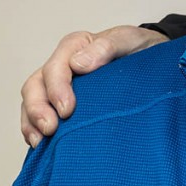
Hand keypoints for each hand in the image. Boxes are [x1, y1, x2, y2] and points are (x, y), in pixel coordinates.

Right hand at [20, 26, 168, 146]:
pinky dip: (35, 129)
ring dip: (32, 122)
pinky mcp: (62, 102)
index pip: (55, 68)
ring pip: (33, 102)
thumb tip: (79, 64)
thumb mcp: (129, 40)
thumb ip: (107, 47)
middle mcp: (62, 66)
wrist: (153, 60)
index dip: (57, 89)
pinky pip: (40, 116)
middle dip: (38, 109)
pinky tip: (42, 145)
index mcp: (74, 47)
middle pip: (36, 86)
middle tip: (51, 129)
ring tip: (40, 141)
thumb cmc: (138, 48)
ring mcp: (59, 86)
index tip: (67, 110)